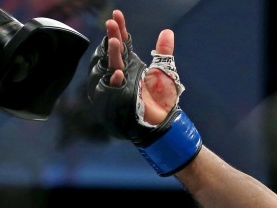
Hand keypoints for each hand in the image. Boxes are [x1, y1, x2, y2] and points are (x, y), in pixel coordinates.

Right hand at [104, 9, 176, 124]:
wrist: (162, 123)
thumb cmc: (160, 100)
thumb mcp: (164, 72)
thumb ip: (164, 53)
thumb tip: (168, 32)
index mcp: (129, 64)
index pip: (122, 43)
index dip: (119, 29)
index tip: (117, 14)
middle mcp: (119, 73)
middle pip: (113, 52)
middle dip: (112, 37)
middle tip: (111, 23)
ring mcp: (115, 86)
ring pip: (108, 68)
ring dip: (111, 55)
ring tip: (115, 41)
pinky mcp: (114, 100)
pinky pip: (110, 89)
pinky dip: (114, 81)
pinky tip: (118, 73)